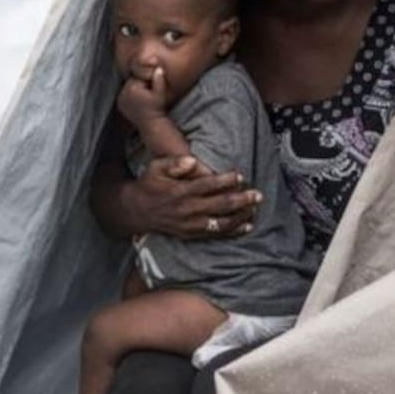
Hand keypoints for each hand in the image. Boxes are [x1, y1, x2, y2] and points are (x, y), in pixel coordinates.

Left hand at [117, 68, 167, 127]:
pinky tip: (137, 102)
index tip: (151, 90)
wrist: (150, 123)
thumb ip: (159, 80)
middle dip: (140, 85)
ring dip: (134, 90)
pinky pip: (125, 95)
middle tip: (148, 95)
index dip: (147, 81)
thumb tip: (158, 68)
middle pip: (132, 82)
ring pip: (128, 88)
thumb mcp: (160, 94)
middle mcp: (123, 92)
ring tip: (143, 99)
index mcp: (132, 87)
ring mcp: (120, 99)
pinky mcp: (120, 104)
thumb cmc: (157, 108)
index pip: (139, 77)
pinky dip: (130, 97)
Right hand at [127, 155, 260, 239]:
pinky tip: (246, 226)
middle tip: (257, 195)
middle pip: (220, 205)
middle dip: (241, 200)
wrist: (137, 211)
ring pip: (221, 222)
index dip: (226, 181)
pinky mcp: (191, 234)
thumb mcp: (156, 167)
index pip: (208, 185)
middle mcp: (187, 210)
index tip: (240, 176)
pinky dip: (232, 231)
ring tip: (255, 208)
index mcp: (180, 191)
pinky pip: (215, 234)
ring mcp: (189, 224)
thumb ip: (174, 162)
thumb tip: (191, 159)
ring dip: (241, 216)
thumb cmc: (150, 184)